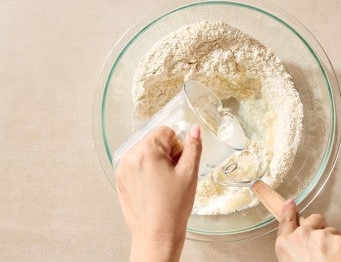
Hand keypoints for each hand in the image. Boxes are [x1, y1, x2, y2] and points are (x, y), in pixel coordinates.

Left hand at [115, 126, 201, 261]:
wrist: (156, 235)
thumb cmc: (173, 207)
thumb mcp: (189, 173)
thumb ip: (193, 147)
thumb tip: (194, 130)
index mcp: (146, 150)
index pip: (166, 132)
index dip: (177, 146)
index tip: (179, 163)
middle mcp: (129, 156)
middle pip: (154, 141)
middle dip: (166, 154)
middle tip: (173, 175)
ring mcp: (122, 169)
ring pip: (145, 153)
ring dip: (156, 162)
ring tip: (163, 184)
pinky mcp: (120, 180)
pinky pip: (136, 165)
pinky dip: (146, 171)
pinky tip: (154, 188)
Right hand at [275, 199, 340, 261]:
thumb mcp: (290, 261)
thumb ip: (294, 248)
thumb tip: (300, 243)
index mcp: (286, 244)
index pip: (286, 220)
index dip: (289, 210)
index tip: (291, 203)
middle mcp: (302, 236)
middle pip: (313, 219)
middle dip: (319, 227)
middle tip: (322, 244)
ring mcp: (322, 236)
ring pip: (331, 230)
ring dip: (333, 241)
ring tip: (332, 259)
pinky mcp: (340, 240)